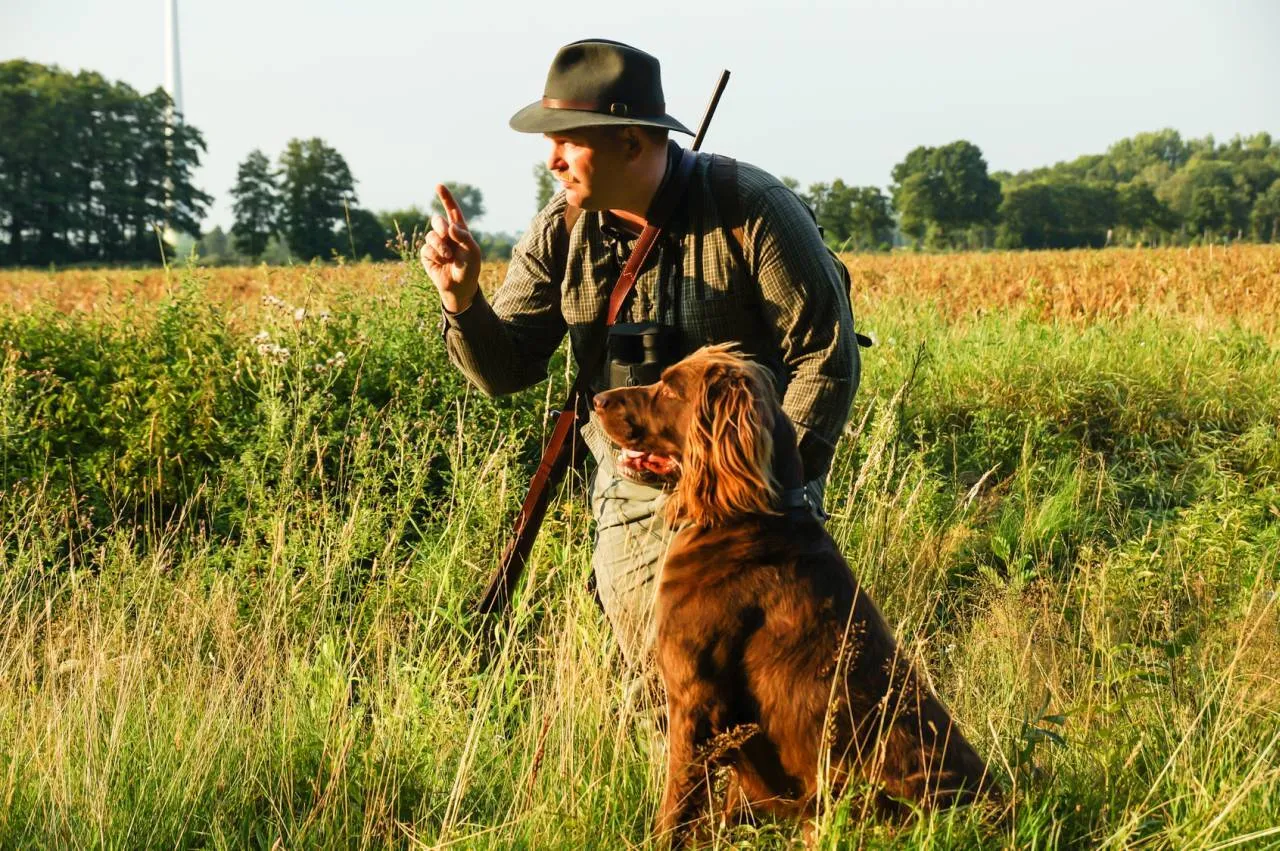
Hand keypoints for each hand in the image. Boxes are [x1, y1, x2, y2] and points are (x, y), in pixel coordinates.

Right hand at [420, 183, 481, 312]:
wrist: (460, 287)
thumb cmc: (470, 269)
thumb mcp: (473, 252)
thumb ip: (464, 236)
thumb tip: (450, 225)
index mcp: (459, 230)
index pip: (452, 210)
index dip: (446, 198)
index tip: (439, 186)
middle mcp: (446, 235)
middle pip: (437, 220)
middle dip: (441, 226)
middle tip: (447, 235)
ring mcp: (435, 244)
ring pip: (431, 235)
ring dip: (440, 246)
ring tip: (448, 256)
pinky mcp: (427, 255)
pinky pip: (426, 249)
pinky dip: (435, 256)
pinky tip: (441, 263)